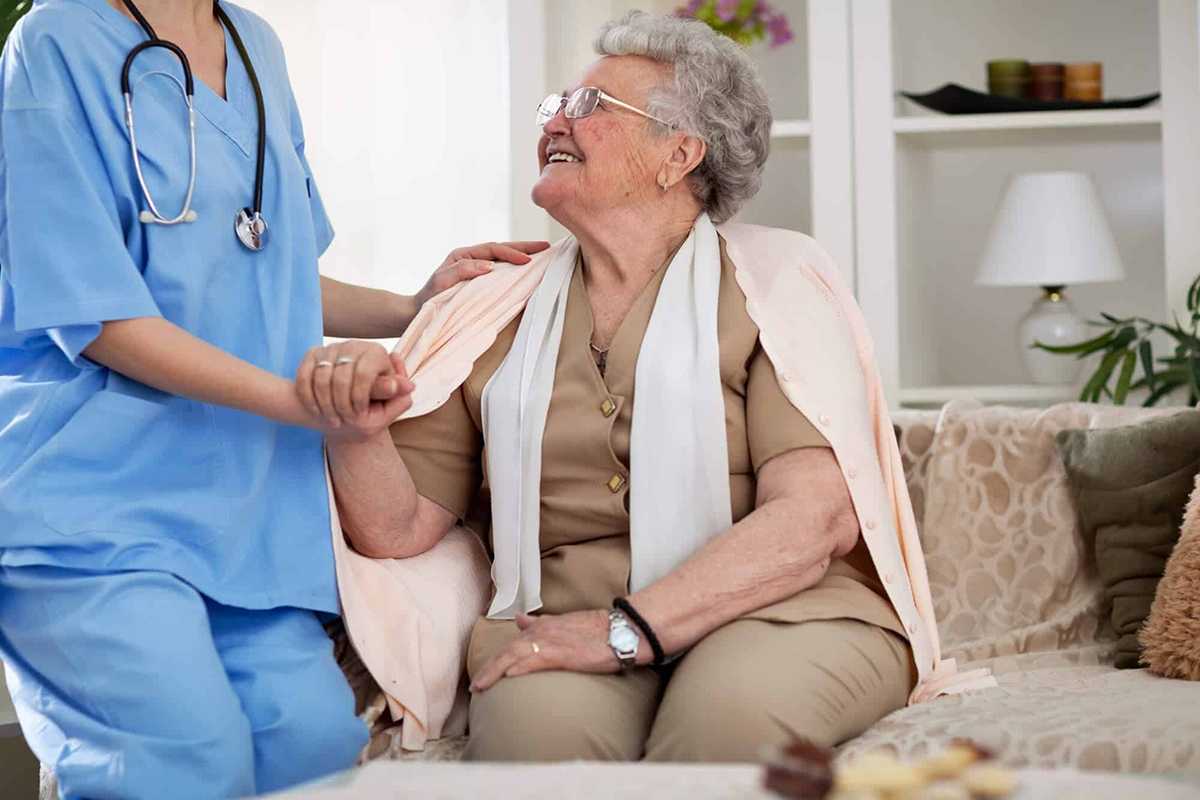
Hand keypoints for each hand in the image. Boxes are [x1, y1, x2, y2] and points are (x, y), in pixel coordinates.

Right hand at [296, 343, 414, 438]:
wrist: (339, 411)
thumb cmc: (368, 411)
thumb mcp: (385, 410)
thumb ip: (396, 398)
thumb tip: (409, 386)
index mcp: (377, 354)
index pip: (364, 374)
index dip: (359, 398)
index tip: (359, 414)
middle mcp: (354, 346)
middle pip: (340, 378)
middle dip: (341, 405)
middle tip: (343, 423)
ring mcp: (331, 348)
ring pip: (321, 378)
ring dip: (324, 405)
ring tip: (332, 421)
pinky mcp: (312, 354)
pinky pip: (304, 377)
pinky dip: (308, 399)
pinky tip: (316, 412)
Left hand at [415, 241, 550, 307]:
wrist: (417, 312)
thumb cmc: (428, 298)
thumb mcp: (442, 282)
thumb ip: (462, 271)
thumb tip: (488, 266)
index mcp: (463, 255)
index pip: (492, 249)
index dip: (511, 253)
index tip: (528, 260)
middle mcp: (471, 258)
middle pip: (502, 248)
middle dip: (524, 247)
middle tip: (546, 246)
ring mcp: (476, 269)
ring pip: (503, 259)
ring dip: (522, 256)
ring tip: (542, 255)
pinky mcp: (479, 282)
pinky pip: (500, 273)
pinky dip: (514, 269)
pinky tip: (527, 271)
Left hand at [470, 610, 619, 691]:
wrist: (621, 630)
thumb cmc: (598, 631)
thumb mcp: (565, 622)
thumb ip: (541, 623)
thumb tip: (521, 620)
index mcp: (543, 626)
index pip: (513, 643)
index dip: (497, 658)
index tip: (485, 672)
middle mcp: (543, 631)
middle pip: (508, 650)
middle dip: (489, 668)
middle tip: (475, 685)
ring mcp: (551, 641)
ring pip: (515, 656)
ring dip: (495, 671)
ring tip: (481, 686)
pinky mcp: (561, 653)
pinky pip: (534, 660)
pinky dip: (519, 667)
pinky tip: (508, 676)